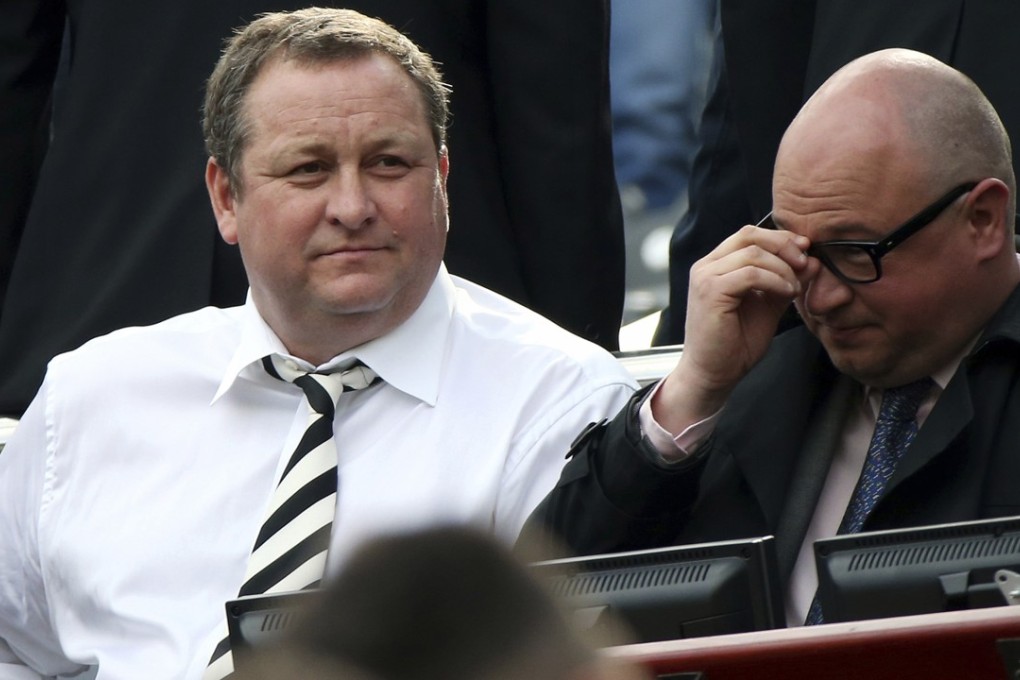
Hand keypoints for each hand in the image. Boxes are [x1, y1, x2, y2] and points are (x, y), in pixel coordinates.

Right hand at [652, 225, 816, 433]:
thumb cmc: (735, 344)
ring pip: (753, 253)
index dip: (780, 238)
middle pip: (749, 235)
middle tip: (805, 263)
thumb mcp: (767, 306)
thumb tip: (810, 260)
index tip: (805, 250)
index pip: (749, 235)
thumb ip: (784, 281)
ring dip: (782, 268)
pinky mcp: (710, 291)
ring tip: (795, 288)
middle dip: (784, 246)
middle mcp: (706, 266)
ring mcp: (705, 277)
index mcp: (716, 265)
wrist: (714, 374)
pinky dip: (774, 280)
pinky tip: (786, 293)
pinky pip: (749, 274)